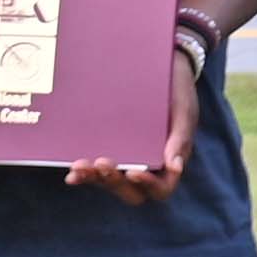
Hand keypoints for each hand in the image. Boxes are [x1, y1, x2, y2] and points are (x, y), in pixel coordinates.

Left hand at [64, 43, 201, 203]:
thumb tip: (175, 166)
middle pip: (132, 191)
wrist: (162, 65)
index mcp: (170, 161)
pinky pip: (98, 169)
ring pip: (111, 183)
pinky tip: (72, 171)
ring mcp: (129, 159)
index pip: (161, 187)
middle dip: (114, 182)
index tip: (133, 171)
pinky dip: (86, 173)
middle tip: (102, 163)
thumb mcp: (184, 110)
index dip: (147, 185)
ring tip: (80, 166)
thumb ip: (180, 138)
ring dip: (95, 179)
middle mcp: (149, 166)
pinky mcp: (112, 149)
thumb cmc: (177, 89)